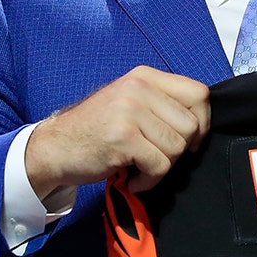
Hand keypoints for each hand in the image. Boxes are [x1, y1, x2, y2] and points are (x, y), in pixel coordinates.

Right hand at [25, 66, 210, 195]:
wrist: (54, 147)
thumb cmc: (97, 129)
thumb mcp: (131, 102)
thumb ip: (163, 104)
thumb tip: (202, 124)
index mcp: (146, 76)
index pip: (199, 93)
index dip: (202, 121)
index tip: (189, 140)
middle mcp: (139, 88)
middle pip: (192, 125)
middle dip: (179, 150)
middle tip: (155, 156)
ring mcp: (130, 111)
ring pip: (177, 147)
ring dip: (162, 167)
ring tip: (140, 166)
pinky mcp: (123, 137)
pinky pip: (159, 166)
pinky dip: (148, 180)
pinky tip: (132, 177)